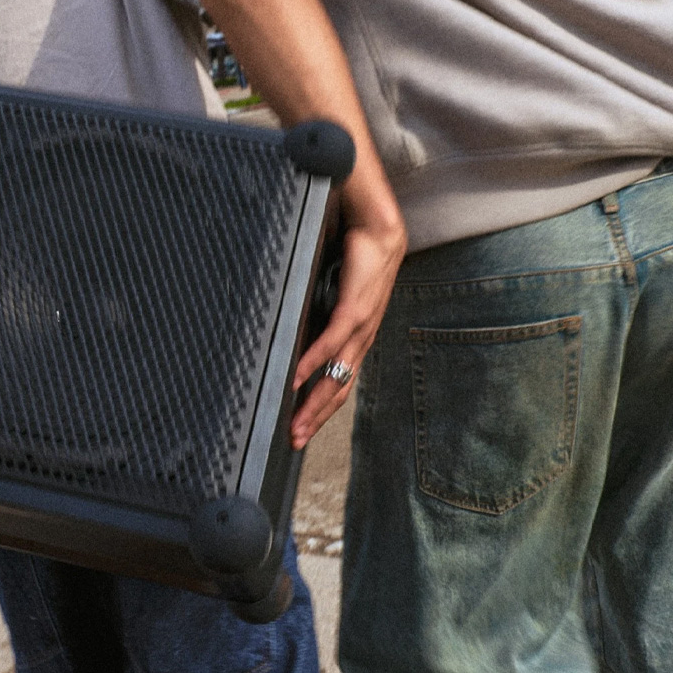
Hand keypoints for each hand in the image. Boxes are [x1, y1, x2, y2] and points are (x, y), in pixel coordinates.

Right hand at [289, 190, 405, 448]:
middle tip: (294, 440)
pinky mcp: (354, 309)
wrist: (378, 231)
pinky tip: (296, 377)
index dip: (321, 410)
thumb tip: (298, 332)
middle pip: (339, 389)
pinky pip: (330, 342)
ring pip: (336, 374)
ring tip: (295, 423)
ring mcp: (361, 327)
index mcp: (358, 340)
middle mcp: (362, 340)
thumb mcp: (335, 298)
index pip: (340, 384)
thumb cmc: (355, 261)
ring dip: (313, 402)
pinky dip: (312, 362)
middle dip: (315, 418)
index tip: (301, 429)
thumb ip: (321, 319)